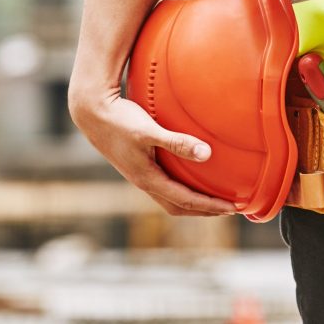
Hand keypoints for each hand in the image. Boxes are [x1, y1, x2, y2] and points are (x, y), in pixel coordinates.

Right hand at [69, 91, 237, 215]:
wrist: (91, 112)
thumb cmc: (119, 120)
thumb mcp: (148, 130)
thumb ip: (177, 142)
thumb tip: (206, 154)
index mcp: (148, 178)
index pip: (186, 201)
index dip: (210, 207)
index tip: (233, 208)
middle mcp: (143, 181)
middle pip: (179, 206)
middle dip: (204, 211)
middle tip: (228, 209)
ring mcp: (139, 174)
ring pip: (170, 197)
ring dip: (192, 201)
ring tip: (212, 198)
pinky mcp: (136, 164)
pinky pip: (164, 185)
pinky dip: (181, 188)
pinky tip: (189, 175)